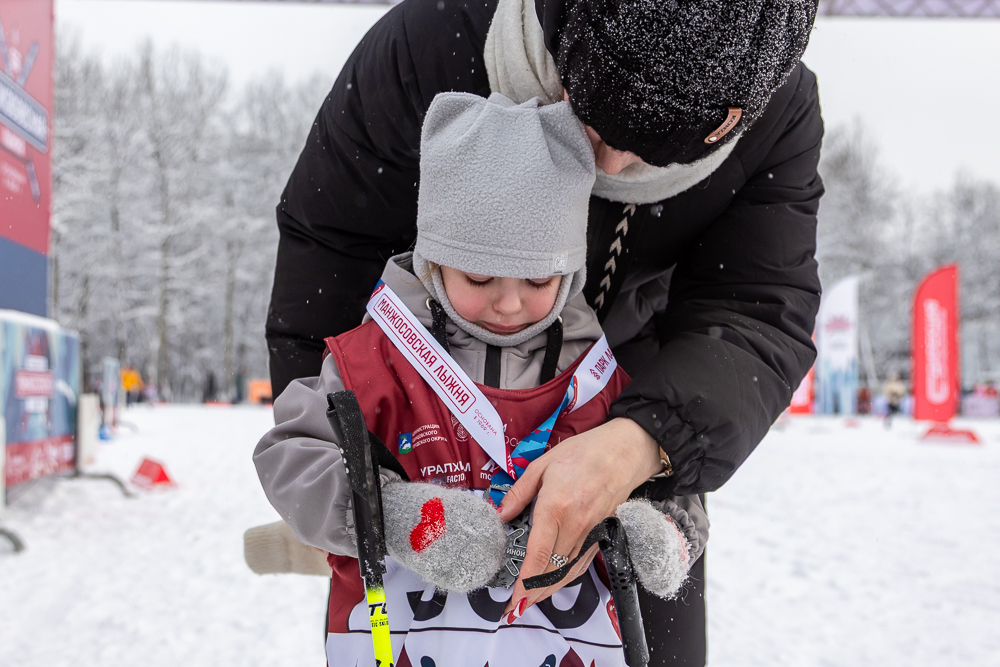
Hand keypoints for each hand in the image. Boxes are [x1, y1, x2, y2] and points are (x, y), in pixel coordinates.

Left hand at [496, 418, 660, 620]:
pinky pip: (583, 561)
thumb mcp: (543, 464)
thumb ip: (519, 492)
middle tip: (516, 606)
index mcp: (556, 506)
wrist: (624, 450)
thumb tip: (500, 513)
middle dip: (533, 592)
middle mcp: (575, 523)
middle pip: (552, 570)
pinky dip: (568, 576)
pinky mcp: (601, 531)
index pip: (538, 554)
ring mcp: (591, 529)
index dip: (525, 581)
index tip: (515, 599)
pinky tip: (557, 581)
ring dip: (550, 588)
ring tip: (532, 599)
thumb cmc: (585, 451)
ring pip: (568, 570)